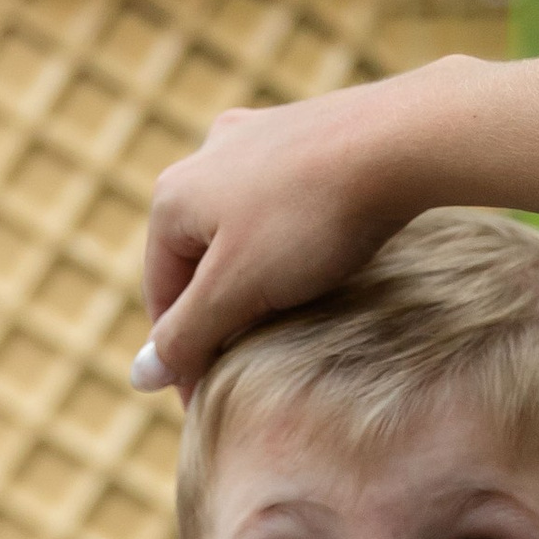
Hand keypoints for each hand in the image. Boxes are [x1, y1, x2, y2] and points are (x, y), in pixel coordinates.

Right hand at [139, 74, 455, 389]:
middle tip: (250, 366)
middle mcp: (205, 158)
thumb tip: (140, 376)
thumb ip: (187, 335)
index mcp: (172, 196)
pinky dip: (291, 242)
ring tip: (289, 319)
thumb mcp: (238, 289)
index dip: (182, 357)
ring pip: (242, 231)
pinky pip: (283, 204)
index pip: (161, 297)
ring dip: (256, 279)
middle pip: (199, 262)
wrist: (399, 140)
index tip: (209, 403)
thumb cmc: (310, 219)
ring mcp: (256, 139)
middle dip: (220, 314)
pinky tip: (322, 259)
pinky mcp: (306, 134)